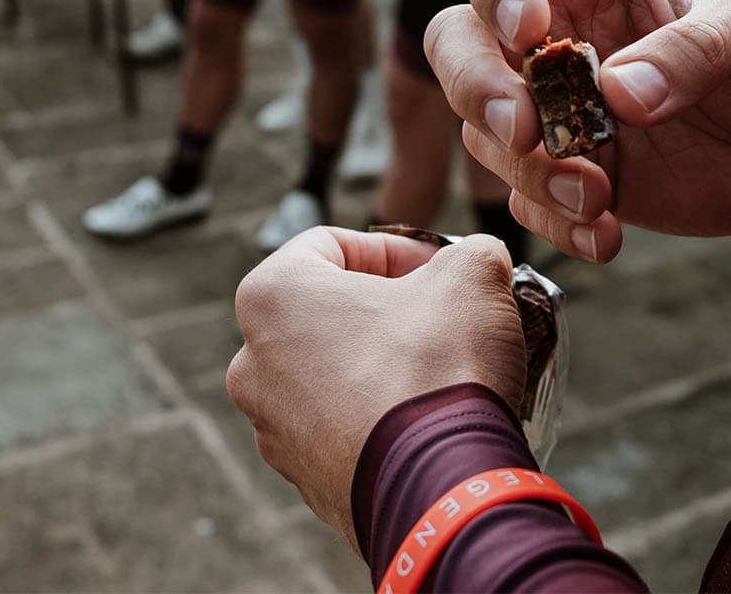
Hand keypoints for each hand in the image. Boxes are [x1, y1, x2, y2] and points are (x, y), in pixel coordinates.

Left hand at [226, 228, 525, 552]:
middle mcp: (254, 364)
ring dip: (383, 362)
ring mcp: (274, 430)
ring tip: (442, 369)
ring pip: (333, 372)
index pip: (331, 244)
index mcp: (273, 297)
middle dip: (388, 307)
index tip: (440, 266)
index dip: (396, 247)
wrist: (441, 486)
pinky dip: (381, 416)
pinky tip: (429, 417)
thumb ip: (470, 251)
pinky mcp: (305, 479)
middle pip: (328, 311)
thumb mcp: (473, 275)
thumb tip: (476, 262)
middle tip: (444, 314)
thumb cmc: (440, 367)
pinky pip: (344, 428)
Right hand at [424, 0, 730, 262]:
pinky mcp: (569, 174)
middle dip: (475, 85)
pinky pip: (524, 199)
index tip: (530, 30)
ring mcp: (553, 108)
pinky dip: (553, 222)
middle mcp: (555, 34)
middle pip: (456, 38)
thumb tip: (619, 93)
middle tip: (522, 129)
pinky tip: (604, 235)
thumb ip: (695, 49)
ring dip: (528, 169)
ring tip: (598, 196)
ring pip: (481, 128)